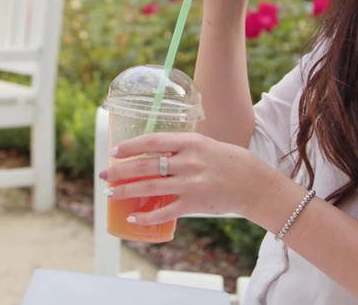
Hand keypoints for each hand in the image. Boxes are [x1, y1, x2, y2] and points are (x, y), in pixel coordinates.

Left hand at [99, 132, 281, 225]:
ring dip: (126, 191)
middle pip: (146, 165)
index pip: (153, 141)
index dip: (130, 146)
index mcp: (190, 142)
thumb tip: (152, 152)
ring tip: (110, 194)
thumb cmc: (227, 161)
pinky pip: (165, 211)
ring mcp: (191, 183)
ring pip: (150, 187)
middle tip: (104, 174)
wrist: (253, 183)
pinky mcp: (195, 203)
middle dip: (120, 170)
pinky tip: (133, 216)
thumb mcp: (204, 145)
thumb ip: (181, 147)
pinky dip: (146, 215)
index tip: (114, 150)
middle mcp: (189, 161)